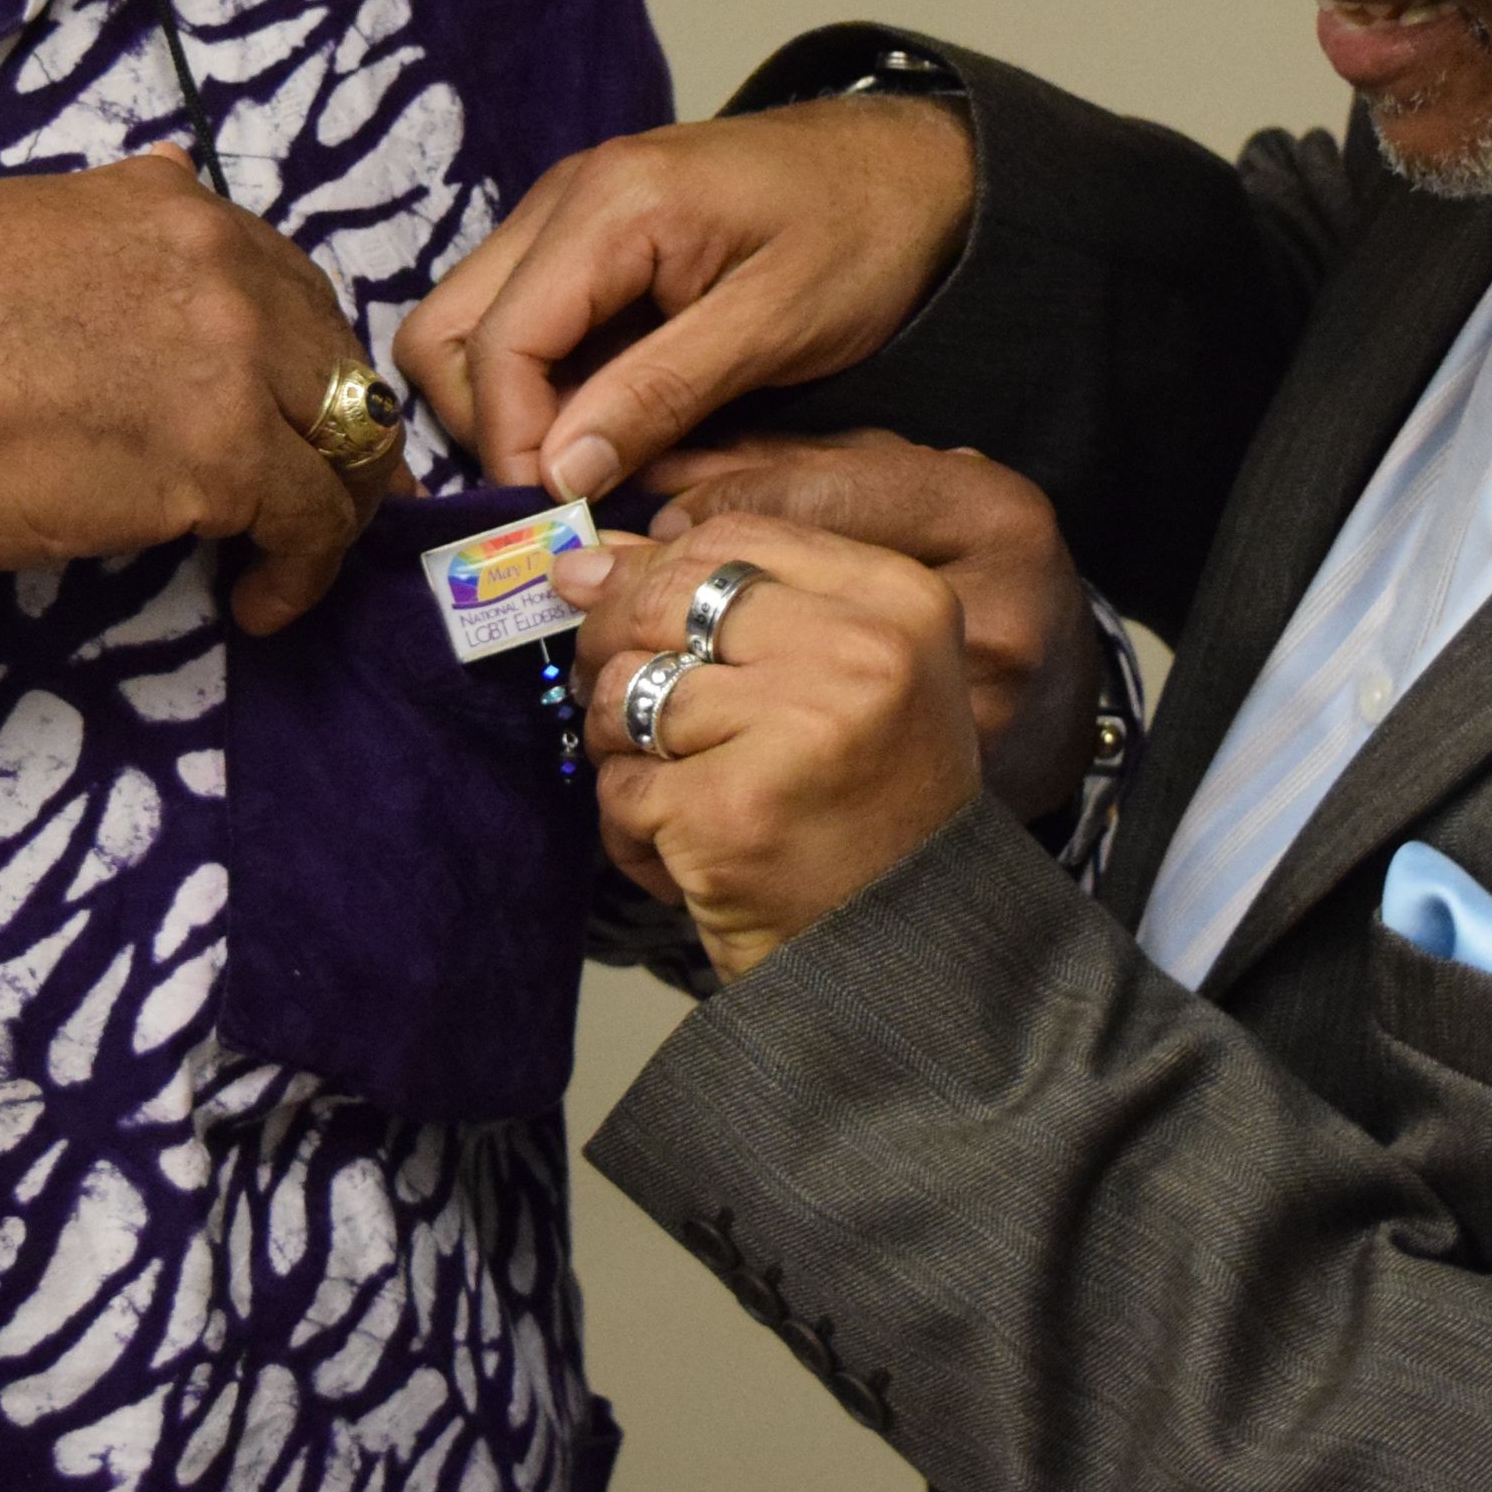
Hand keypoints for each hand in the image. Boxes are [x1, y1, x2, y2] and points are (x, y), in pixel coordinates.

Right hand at [0, 149, 391, 633]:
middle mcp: (224, 267)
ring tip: (293, 558)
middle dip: (332, 428)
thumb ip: (106, 218)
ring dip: (334, 504)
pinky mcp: (225, 455)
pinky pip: (311, 521)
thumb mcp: (13, 218)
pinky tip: (262, 604)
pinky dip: (304, 570)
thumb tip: (155, 195)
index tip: (280, 409)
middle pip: (333, 358)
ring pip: (348, 439)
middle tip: (308, 491)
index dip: (292, 356)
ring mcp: (234, 360)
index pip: (285, 282)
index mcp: (172, 207)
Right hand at [396, 94, 972, 502]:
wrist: (914, 165)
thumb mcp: (774, 327)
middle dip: (484, 426)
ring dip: (505, 406)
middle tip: (562, 497)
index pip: (495, 345)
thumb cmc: (862, 236)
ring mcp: (565, 212)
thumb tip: (559, 476)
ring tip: (584, 469)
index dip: (512, 448)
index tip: (561, 522)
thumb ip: (659, 396)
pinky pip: (518, 317)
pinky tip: (602, 427)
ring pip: (468, 326)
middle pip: (444, 332)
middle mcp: (562, 197)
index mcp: (609, 205)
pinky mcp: (584, 237)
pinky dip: (538, 382)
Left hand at [545, 516, 987, 982]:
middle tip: (619, 698)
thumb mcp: (838, 677)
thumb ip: (730, 603)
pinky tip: (682, 850)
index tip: (629, 607)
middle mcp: (861, 653)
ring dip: (620, 743)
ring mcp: (800, 730)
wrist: (906, 953)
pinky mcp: (734, 811)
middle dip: (612, 642)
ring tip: (671, 785)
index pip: (734, 538)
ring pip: (628, 688)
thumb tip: (585, 556)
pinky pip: (621, 785)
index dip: (658, 568)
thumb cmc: (864, 808)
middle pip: (670, 596)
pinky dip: (630, 825)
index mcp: (899, 601)